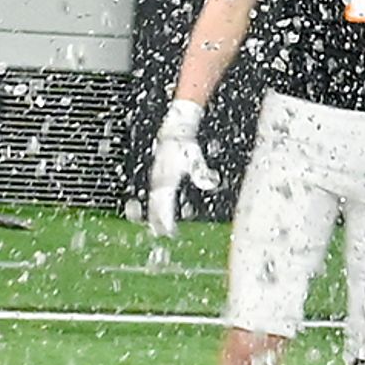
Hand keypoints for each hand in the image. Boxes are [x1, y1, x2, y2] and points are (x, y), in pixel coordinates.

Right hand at [141, 99, 209, 235]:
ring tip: (159, 226)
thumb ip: (201, 172)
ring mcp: (156, 177)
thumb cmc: (184, 144)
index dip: (166, 217)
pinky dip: (157, 204)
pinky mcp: (157, 175)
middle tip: (164, 233)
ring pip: (154, 199)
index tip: (169, 230)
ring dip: (156, 213)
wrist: (173, 131)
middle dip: (159, 219)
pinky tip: (162, 209)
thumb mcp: (195, 158)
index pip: (164, 202)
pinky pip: (155, 194)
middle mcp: (158, 179)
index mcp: (166, 177)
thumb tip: (210, 183)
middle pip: (156, 204)